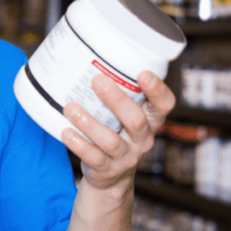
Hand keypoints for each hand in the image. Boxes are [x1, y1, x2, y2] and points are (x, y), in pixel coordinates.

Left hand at [61, 71, 175, 189]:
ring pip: (110, 141)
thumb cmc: (117, 133)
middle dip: (117, 100)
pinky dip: (79, 144)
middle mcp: (142, 139)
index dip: (157, 89)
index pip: (164, 104)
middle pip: (136, 120)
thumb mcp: (125, 115)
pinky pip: (93, 157)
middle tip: (97, 81)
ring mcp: (126, 156)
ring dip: (89, 123)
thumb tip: (89, 54)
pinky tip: (66, 132)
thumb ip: (119, 93)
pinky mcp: (107, 170)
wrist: (111, 177)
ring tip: (71, 107)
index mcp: (151, 120)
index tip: (143, 73)